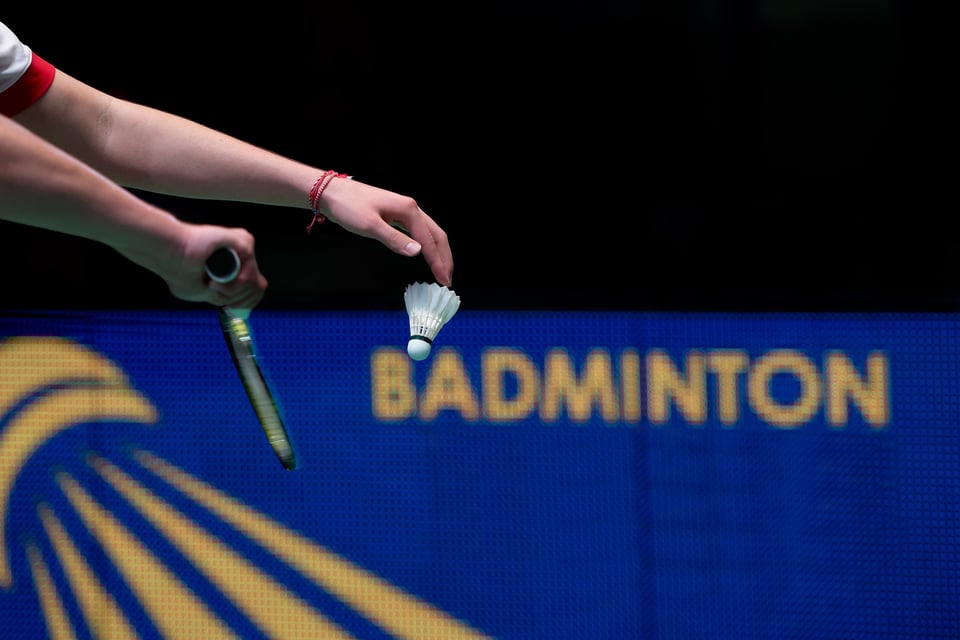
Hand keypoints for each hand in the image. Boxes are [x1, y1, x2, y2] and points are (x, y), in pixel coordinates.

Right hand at [165, 224, 267, 308]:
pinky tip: (216, 282)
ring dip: (233, 293)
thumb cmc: (179, 271)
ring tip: (213, 287)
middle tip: (215, 293)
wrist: (168, 254)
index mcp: (236, 267)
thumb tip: (240, 310)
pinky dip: (235, 284)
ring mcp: (243, 247)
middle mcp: (243, 256)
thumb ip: (222, 297)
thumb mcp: (203, 292)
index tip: (226, 304)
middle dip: (237, 299)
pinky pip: (250, 271)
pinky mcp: (243, 240)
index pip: (256, 291)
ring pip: (254, 282)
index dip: (244, 303)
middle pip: (257, 289)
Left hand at [318, 178, 453, 285]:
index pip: (429, 240)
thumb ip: (394, 239)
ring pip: (430, 232)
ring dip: (438, 251)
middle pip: (437, 235)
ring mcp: (404, 211)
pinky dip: (426, 244)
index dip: (438, 262)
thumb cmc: (348, 206)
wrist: (331, 192)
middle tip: (447, 279)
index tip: (443, 280)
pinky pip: (419, 231)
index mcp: (408, 210)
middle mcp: (411, 208)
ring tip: (441, 269)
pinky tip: (425, 254)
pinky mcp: (396, 214)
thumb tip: (418, 252)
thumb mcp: (370, 226)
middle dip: (444, 257)